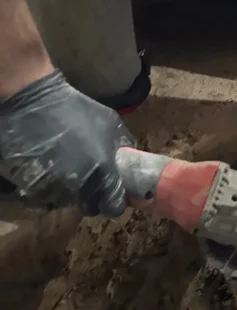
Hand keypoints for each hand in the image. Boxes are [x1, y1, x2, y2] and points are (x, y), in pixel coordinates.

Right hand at [0, 71, 132, 215]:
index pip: (113, 206)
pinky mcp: (31, 187)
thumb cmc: (75, 110)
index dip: (113, 202)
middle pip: (89, 206)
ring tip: (65, 170)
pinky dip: (47, 188)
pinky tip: (48, 169)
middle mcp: (80, 186)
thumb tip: (131, 157)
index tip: (111, 196)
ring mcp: (53, 189)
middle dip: (91, 197)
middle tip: (88, 180)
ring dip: (67, 191)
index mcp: (103, 172)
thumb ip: (123, 145)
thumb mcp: (110, 123)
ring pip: (65, 202)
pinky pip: (43, 197)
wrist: (33, 103)